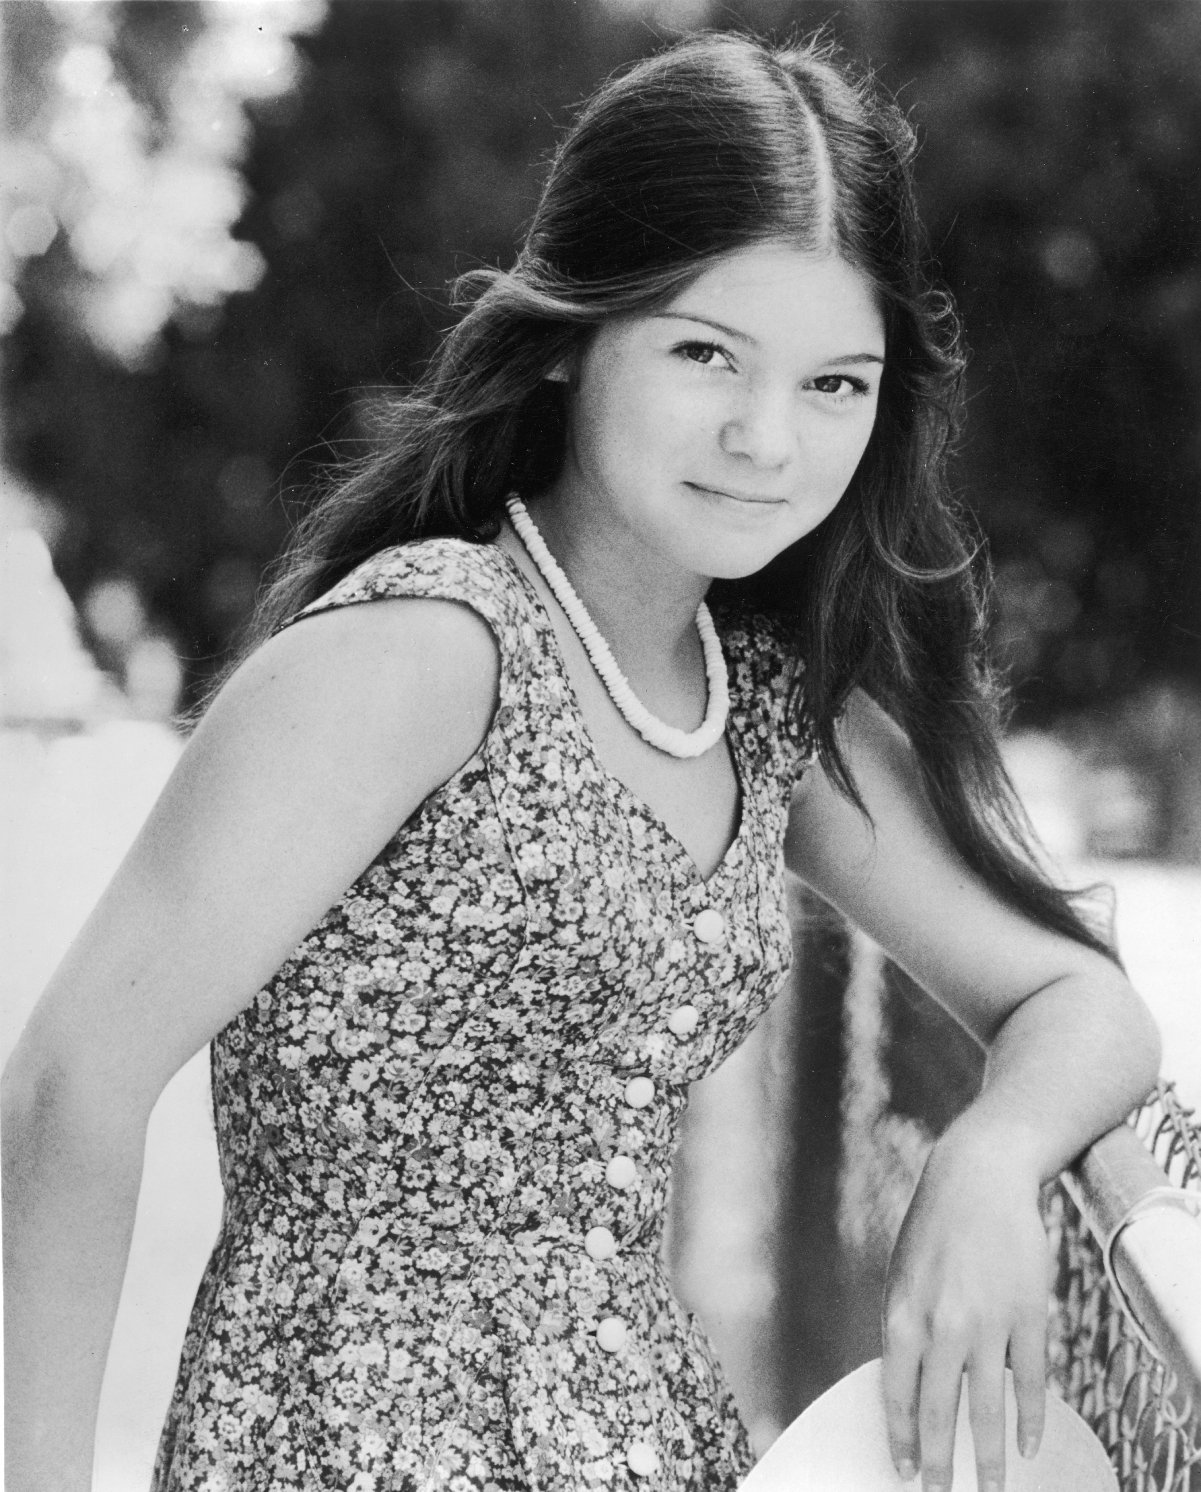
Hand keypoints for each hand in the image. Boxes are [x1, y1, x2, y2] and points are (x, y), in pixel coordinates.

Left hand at [881, 1125, 1051, 1490]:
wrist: (979, 1176)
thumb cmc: (935, 1228)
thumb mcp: (902, 1274)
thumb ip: (905, 1327)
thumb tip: (907, 1384)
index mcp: (902, 1312)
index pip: (896, 1392)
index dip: (901, 1437)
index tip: (905, 1470)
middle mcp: (942, 1323)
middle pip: (939, 1410)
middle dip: (940, 1462)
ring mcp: (987, 1320)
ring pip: (986, 1406)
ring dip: (987, 1456)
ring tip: (991, 1488)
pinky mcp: (1028, 1313)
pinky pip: (1030, 1380)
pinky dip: (1029, 1417)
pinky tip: (1027, 1443)